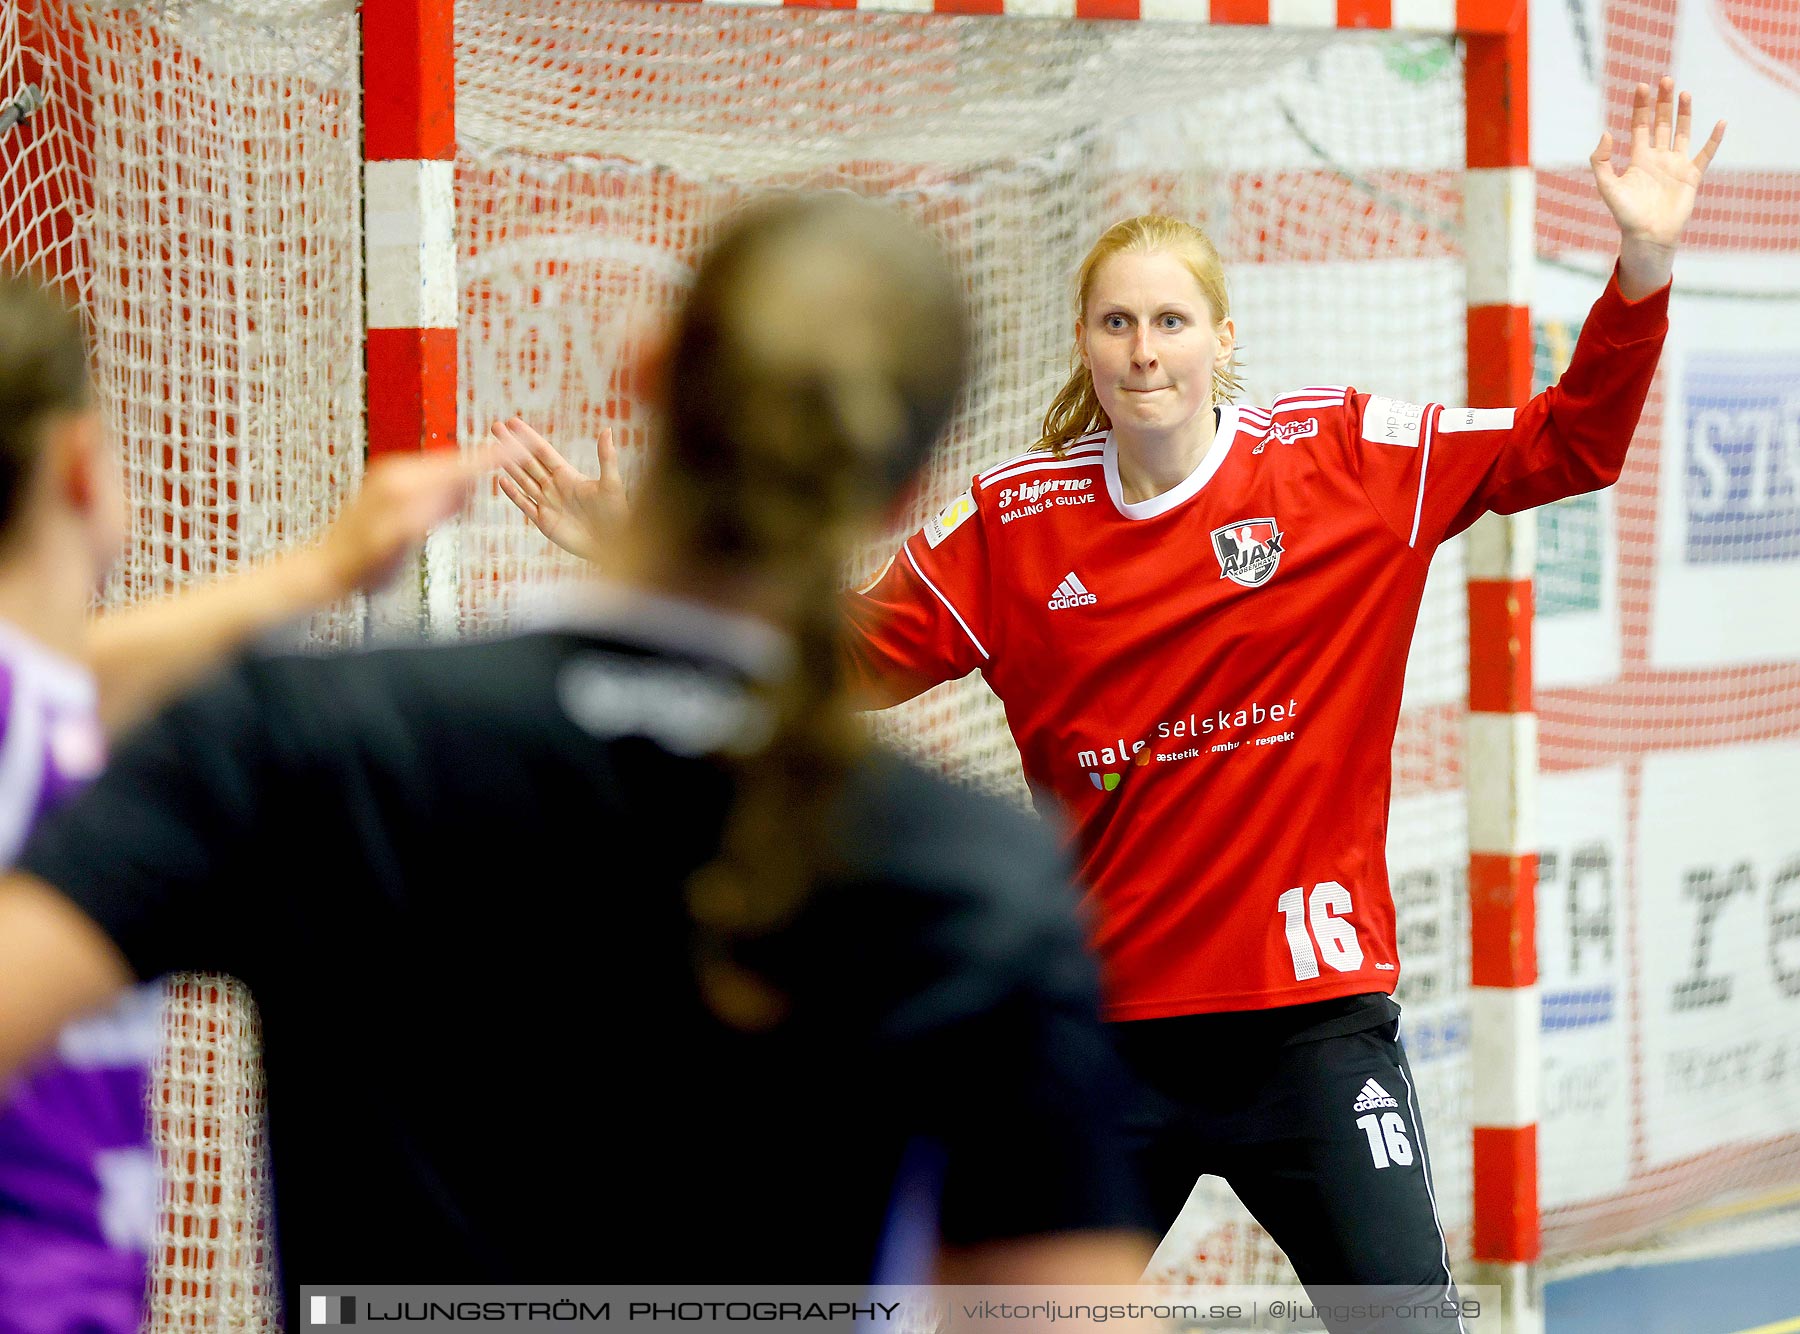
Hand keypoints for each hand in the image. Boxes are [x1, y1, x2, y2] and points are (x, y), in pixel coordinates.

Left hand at [314, 450, 484, 595]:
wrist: (329, 566)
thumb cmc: (363, 564)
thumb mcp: (396, 545)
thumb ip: (425, 515)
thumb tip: (454, 493)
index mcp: (402, 484)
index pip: (458, 464)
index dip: (492, 456)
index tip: (520, 445)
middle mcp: (397, 471)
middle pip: (454, 462)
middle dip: (476, 473)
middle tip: (463, 511)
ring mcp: (393, 475)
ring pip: (444, 469)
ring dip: (461, 483)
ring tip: (444, 518)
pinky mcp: (393, 484)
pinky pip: (432, 477)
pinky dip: (447, 488)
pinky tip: (439, 512)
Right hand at [492, 417, 624, 563]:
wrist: (612, 544)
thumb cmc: (616, 513)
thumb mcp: (611, 483)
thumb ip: (606, 457)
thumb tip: (607, 430)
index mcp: (568, 475)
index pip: (543, 451)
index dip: (527, 437)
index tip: (513, 422)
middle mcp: (555, 487)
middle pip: (528, 462)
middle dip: (511, 446)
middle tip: (496, 427)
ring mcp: (548, 504)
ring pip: (523, 480)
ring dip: (509, 465)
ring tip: (494, 450)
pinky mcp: (544, 522)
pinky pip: (525, 504)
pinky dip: (513, 493)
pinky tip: (502, 481)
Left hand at [1592, 77, 1724, 297]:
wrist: (1647, 236)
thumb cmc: (1625, 215)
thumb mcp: (1607, 186)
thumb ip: (1601, 161)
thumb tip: (1607, 133)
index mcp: (1638, 159)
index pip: (1640, 125)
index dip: (1640, 106)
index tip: (1641, 86)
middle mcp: (1658, 158)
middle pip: (1661, 123)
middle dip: (1662, 102)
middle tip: (1664, 79)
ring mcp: (1676, 165)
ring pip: (1681, 132)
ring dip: (1684, 113)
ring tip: (1684, 92)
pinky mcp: (1692, 176)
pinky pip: (1706, 154)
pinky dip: (1714, 139)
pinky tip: (1721, 123)